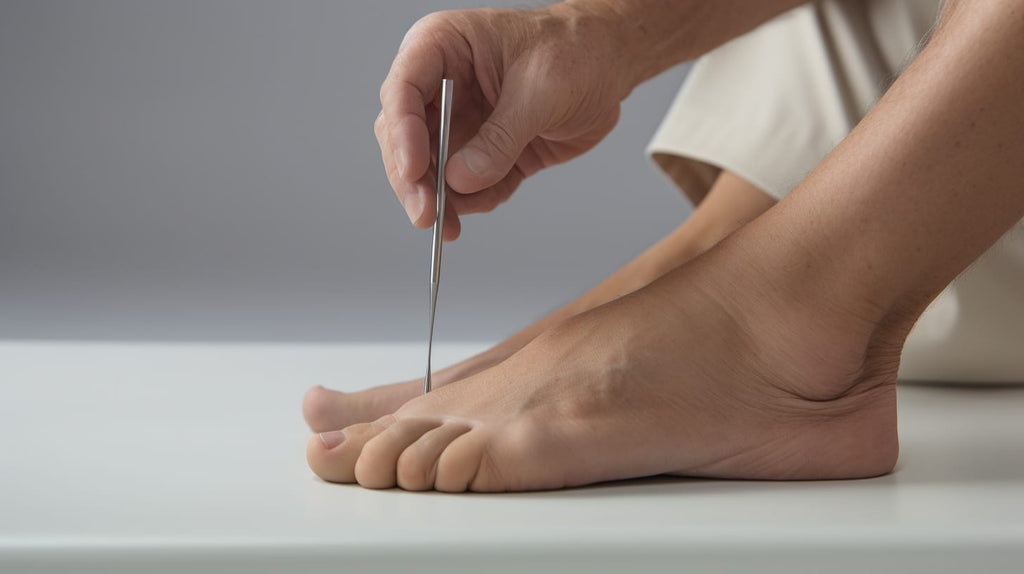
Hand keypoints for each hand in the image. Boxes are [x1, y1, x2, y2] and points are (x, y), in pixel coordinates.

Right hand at [375, 5, 629, 239]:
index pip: (404, 90)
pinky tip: (486, 200)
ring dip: (439, 200)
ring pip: (429, 168)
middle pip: (405, 137)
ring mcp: (461, 120)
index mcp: (444, 47)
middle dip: (414, 180)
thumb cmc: (575, 51)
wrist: (610, 64)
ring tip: (451, 226)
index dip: (402, 133)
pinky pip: (466, 185)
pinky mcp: (485, 151)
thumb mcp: (541, 90)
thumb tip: (460, 179)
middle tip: (427, 214)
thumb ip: (500, 137)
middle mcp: (442, 85)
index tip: (415, 170)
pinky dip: (473, 200)